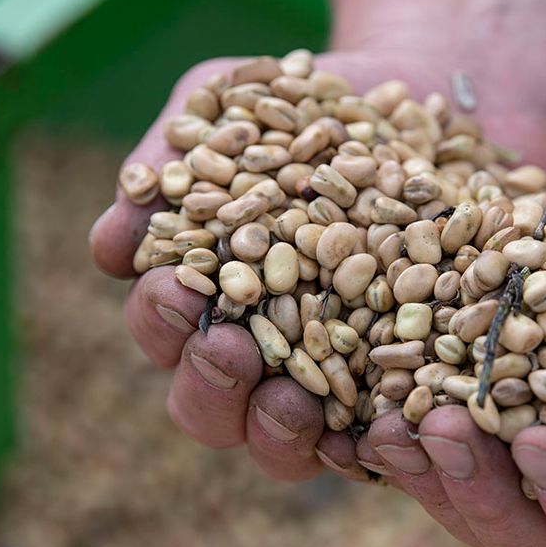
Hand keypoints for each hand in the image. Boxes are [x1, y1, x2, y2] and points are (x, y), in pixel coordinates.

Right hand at [88, 47, 545, 486]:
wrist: (435, 107)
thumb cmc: (322, 106)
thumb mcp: (244, 103)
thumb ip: (176, 160)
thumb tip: (110, 249)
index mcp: (210, 298)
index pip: (165, 331)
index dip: (160, 320)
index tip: (172, 289)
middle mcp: (263, 354)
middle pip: (210, 406)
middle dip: (209, 384)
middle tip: (229, 348)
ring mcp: (332, 383)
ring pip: (282, 443)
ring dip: (276, 432)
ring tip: (294, 400)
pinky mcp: (401, 393)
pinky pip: (381, 441)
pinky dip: (376, 443)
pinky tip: (383, 426)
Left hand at [366, 221, 545, 546]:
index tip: (538, 444)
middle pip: (536, 540)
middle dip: (482, 493)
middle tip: (439, 429)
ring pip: (481, 509)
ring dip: (430, 473)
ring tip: (384, 421)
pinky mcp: (511, 445)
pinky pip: (455, 460)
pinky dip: (413, 437)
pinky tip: (372, 405)